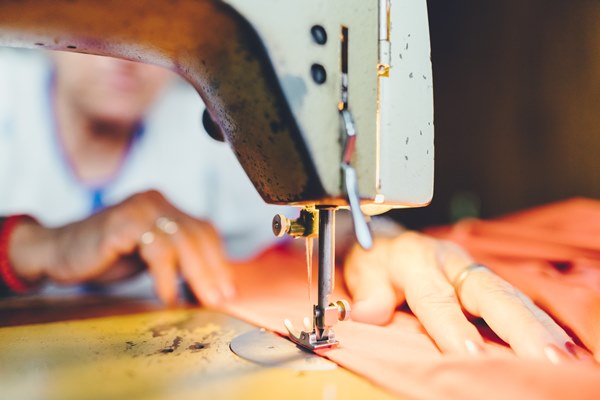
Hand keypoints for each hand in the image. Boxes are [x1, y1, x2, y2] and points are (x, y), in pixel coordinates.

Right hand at [9, 190, 234, 305]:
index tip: (227, 287)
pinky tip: (169, 296)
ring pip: (182, 241)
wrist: (56, 251)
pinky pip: (157, 250)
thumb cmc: (104, 256)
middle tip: (221, 297)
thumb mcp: (148, 254)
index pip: (204, 229)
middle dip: (214, 269)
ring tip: (201, 300)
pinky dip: (167, 276)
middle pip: (197, 234)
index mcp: (164, 205)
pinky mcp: (123, 223)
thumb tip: (212, 280)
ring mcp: (139, 208)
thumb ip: (176, 258)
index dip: (219, 259)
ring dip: (196, 275)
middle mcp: (155, 201)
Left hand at [344, 231, 588, 361]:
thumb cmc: (376, 259)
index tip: (470, 355)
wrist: (387, 240)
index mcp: (416, 260)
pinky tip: (557, 345)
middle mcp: (451, 262)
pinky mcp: (486, 280)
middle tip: (545, 358)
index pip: (436, 298)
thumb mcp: (362, 270)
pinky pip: (516, 301)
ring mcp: (473, 270)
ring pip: (511, 297)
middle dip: (520, 327)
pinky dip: (539, 323)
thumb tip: (366, 314)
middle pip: (491, 293)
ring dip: (538, 327)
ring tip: (562, 358)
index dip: (453, 327)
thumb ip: (367, 292)